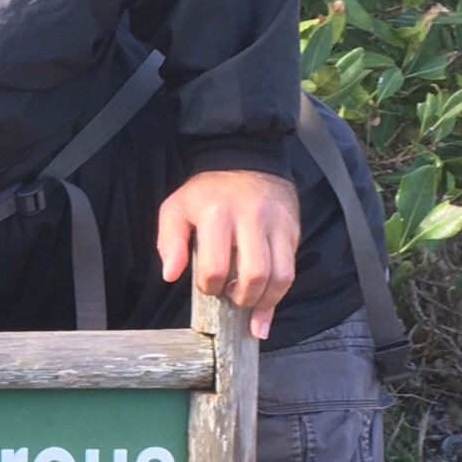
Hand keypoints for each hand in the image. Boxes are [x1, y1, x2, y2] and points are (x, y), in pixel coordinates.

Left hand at [157, 168, 299, 339]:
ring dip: (266, 300)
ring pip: (281, 276)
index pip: (216, 268)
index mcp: (217, 214)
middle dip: (242, 298)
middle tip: (232, 298)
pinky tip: (266, 301)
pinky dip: (279, 291)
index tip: (209, 286)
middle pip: (255, 275)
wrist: (245, 160)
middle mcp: (251, 217)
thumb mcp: (176, 208)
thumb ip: (169, 242)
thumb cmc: (207, 192)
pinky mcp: (292, 229)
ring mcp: (277, 223)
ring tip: (251, 302)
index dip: (210, 287)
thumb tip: (170, 274)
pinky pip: (292, 268)